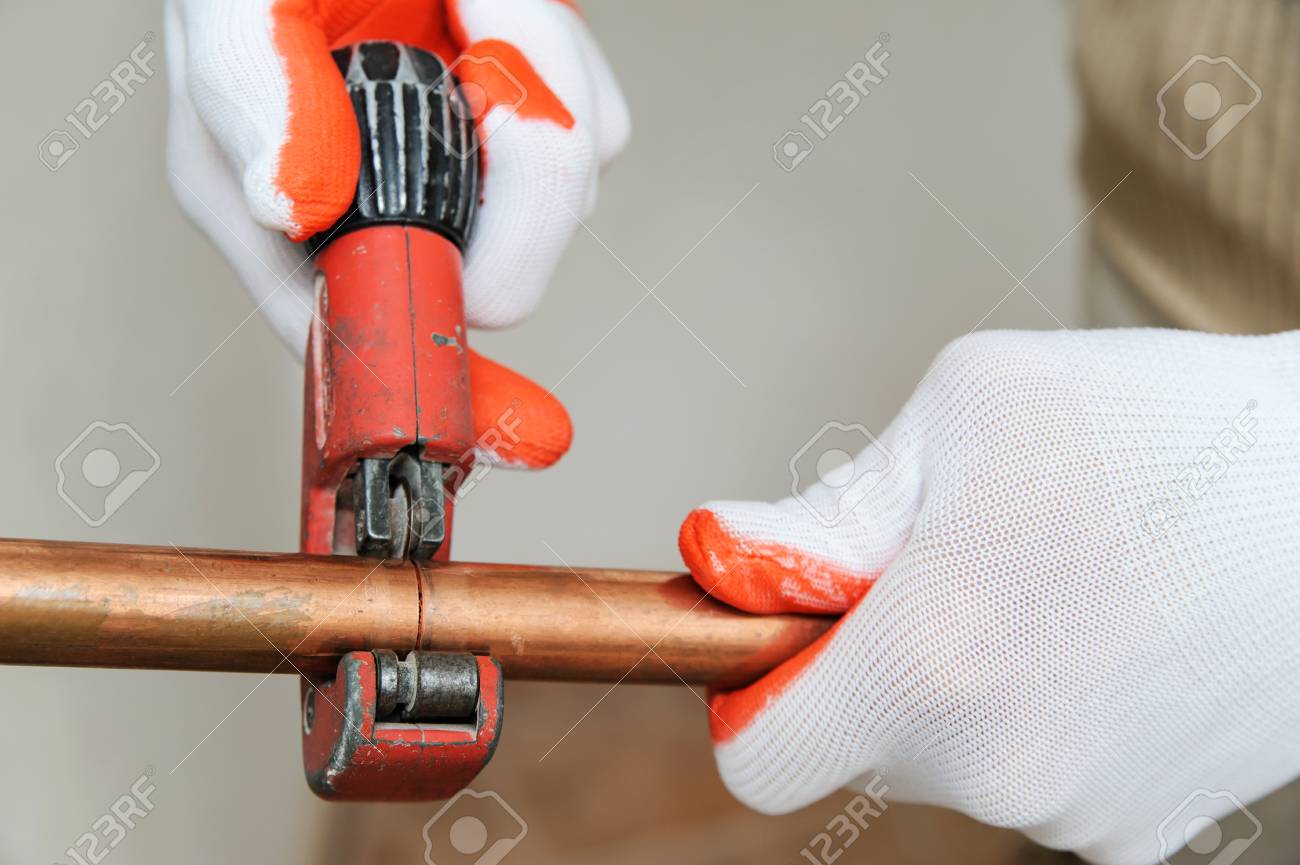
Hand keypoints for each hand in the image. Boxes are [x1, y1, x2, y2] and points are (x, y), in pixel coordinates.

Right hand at [165, 0, 627, 467]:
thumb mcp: (235, 11)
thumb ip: (252, 95)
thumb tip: (284, 198)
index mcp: (298, 214)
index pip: (371, 334)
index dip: (437, 368)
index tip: (505, 404)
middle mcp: (387, 211)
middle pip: (501, 281)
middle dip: (516, 179)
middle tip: (476, 66)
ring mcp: (468, 177)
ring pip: (563, 201)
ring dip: (538, 90)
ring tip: (466, 8)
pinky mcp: (533, 127)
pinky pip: (596, 129)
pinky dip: (567, 66)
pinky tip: (495, 13)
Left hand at [679, 329, 1299, 863]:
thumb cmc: (1160, 428)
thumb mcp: (965, 416)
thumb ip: (827, 512)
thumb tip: (724, 557)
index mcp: (928, 668)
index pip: (763, 763)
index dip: (759, 692)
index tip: (795, 630)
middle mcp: (997, 768)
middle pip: (860, 746)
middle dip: (876, 662)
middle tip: (954, 562)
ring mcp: (1078, 810)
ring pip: (951, 757)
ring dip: (965, 683)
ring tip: (1052, 583)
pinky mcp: (1144, 827)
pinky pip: (1034, 776)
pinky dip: (1039, 716)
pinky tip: (1103, 634)